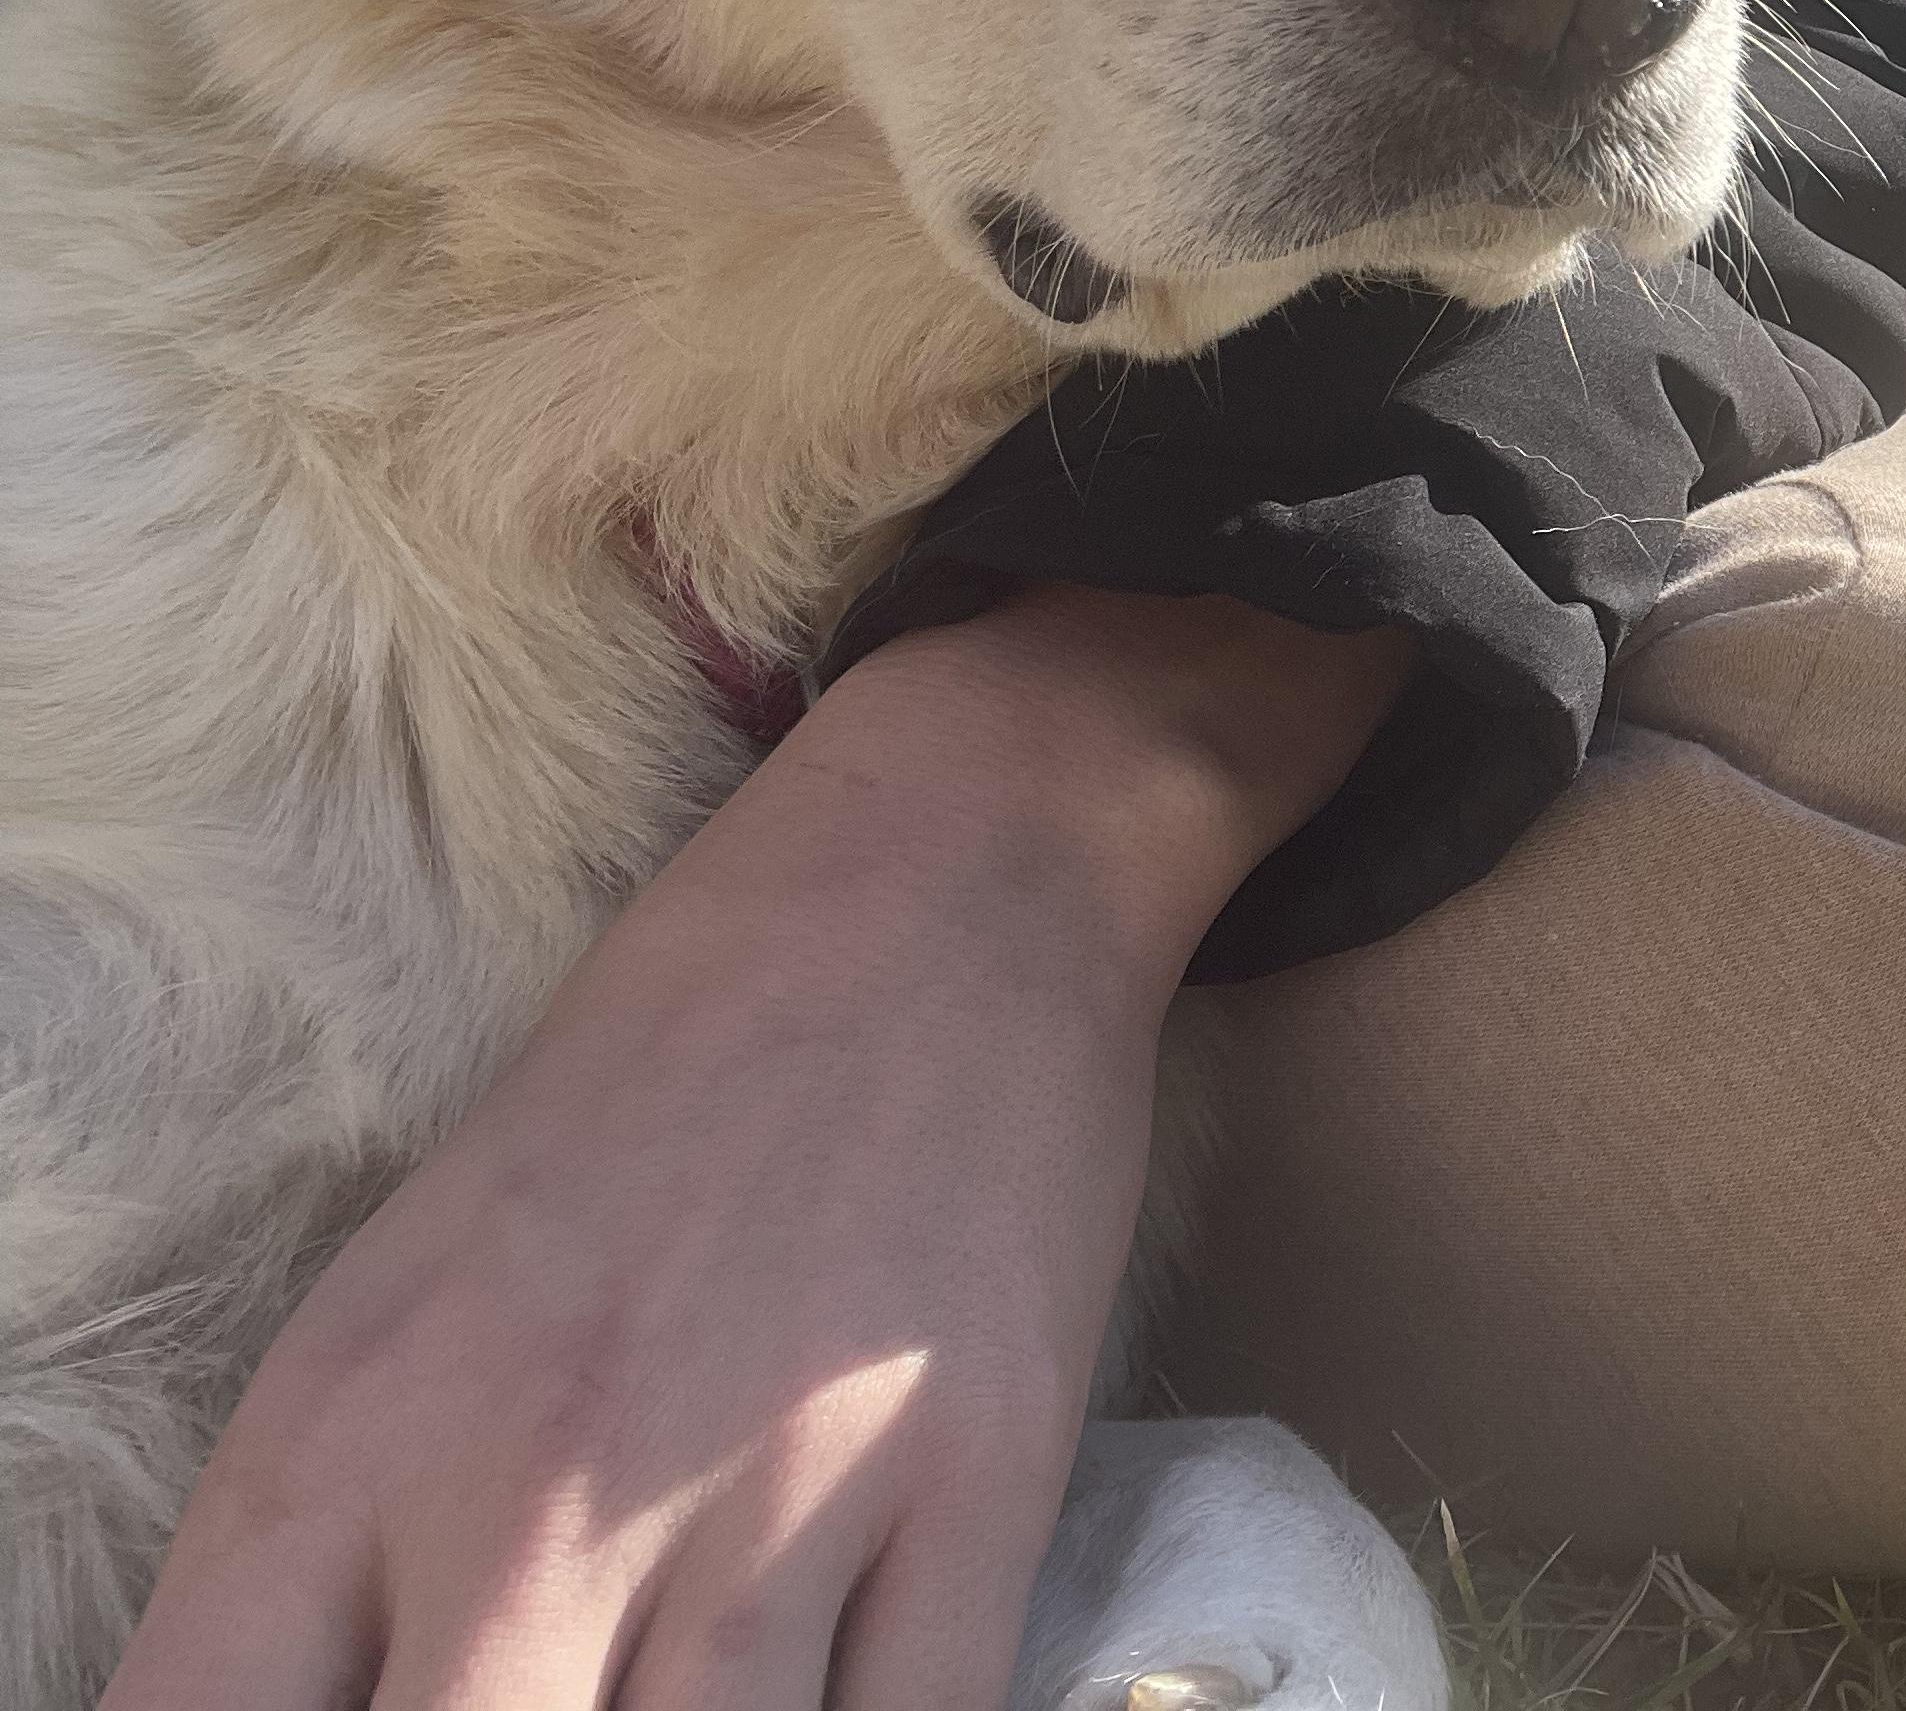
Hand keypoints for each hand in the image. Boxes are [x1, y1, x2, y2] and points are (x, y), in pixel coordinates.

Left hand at [107, 590, 1404, 1710]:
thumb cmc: (665, 1081)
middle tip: (573, 1687)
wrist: (938, 873)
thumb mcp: (403, 1299)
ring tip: (709, 1672)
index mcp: (348, 1441)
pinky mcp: (977, 1480)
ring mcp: (767, 1494)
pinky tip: (857, 1672)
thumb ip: (331, 1556)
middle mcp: (536, 1492)